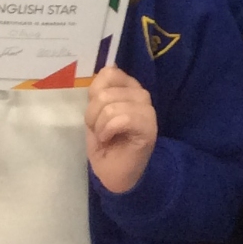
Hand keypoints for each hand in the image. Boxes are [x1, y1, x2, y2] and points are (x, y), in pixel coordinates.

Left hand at [85, 65, 157, 193]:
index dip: (95, 95)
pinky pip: (121, 118)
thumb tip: (107, 68)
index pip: (109, 73)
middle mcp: (141, 95)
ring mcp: (147, 110)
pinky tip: (110, 140)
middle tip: (101, 131)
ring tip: (106, 137)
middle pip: (104, 93)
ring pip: (110, 106)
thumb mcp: (96, 114)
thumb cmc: (106, 145)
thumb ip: (101, 92)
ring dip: (100, 127)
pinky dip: (108, 131)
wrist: (116, 175)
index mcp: (129, 88)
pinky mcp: (149, 127)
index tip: (97, 114)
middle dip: (93, 116)